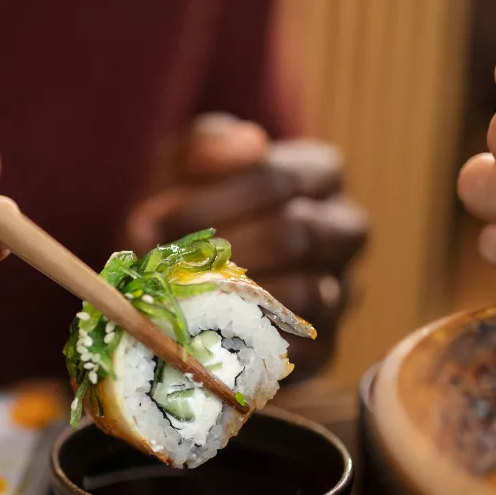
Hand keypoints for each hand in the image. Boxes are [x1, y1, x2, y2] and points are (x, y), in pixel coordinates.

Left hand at [125, 113, 368, 376]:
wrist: (177, 281)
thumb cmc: (184, 213)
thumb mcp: (181, 169)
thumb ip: (205, 144)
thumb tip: (247, 143)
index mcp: (318, 175)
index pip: (280, 180)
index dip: (213, 202)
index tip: (152, 223)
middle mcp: (343, 231)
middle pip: (297, 234)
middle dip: (220, 250)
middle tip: (165, 265)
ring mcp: (340, 289)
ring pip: (307, 293)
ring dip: (233, 300)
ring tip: (180, 300)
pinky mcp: (326, 346)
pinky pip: (303, 350)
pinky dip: (251, 345)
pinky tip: (203, 337)